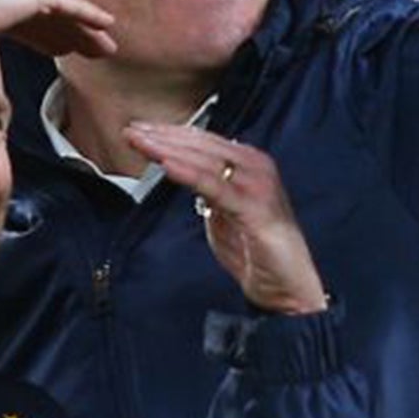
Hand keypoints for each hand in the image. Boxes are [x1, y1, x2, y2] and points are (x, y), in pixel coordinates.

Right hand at [0, 0, 116, 58]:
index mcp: (1, 4)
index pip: (33, 24)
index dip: (52, 39)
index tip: (65, 51)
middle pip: (55, 20)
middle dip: (76, 36)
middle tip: (96, 51)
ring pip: (67, 15)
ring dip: (88, 31)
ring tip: (107, 47)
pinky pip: (71, 6)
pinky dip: (89, 14)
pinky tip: (107, 23)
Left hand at [124, 125, 329, 314]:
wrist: (288, 287)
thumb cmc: (258, 253)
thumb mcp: (223, 212)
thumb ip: (206, 190)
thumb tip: (181, 173)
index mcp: (248, 164)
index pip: (202, 141)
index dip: (169, 133)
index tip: (138, 130)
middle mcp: (255, 167)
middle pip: (201, 144)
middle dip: (163, 136)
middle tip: (130, 130)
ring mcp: (257, 185)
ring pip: (204, 160)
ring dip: (168, 149)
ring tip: (140, 142)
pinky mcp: (255, 208)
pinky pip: (215, 187)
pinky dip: (189, 173)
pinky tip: (166, 165)